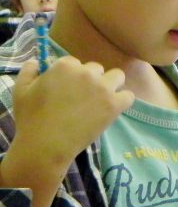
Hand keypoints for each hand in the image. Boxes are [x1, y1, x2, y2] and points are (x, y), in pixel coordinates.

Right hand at [11, 57, 134, 171]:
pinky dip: (122, 101)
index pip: (75, 62)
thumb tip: (37, 61)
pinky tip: (113, 109)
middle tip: (82, 99)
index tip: (68, 89)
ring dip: (111, 86)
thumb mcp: (21, 90)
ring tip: (101, 100)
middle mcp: (87, 73)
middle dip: (91, 81)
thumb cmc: (31, 119)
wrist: (46, 145)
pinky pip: (128, 96)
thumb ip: (29, 71)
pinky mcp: (114, 104)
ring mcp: (103, 88)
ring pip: (117, 77)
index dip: (72, 75)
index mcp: (65, 66)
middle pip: (96, 69)